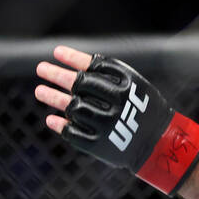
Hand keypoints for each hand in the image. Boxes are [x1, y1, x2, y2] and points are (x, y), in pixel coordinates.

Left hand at [35, 45, 198, 194]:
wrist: (159, 143)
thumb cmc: (143, 108)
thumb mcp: (135, 85)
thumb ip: (110, 75)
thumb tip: (77, 65)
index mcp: (126, 86)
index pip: (93, 68)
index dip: (73, 59)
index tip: (56, 52)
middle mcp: (116, 104)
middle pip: (79, 85)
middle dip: (57, 75)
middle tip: (41, 68)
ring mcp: (107, 126)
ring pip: (73, 108)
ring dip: (53, 98)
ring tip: (39, 91)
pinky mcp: (100, 146)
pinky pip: (74, 134)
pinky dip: (61, 125)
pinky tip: (51, 118)